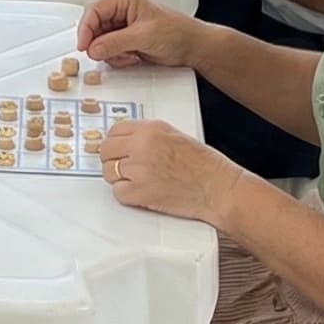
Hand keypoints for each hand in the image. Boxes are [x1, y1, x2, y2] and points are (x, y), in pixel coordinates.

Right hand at [79, 0, 201, 69]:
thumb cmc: (177, 33)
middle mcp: (122, 12)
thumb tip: (94, 48)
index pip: (95, 10)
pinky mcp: (127, 42)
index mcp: (126, 1)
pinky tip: (132, 58)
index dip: (86, 28)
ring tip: (128, 55)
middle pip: (95, 27)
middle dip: (98, 43)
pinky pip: (110, 51)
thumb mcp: (144, 36)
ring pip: (101, 41)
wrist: (193, 48)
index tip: (83, 45)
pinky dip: (117, 58)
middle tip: (103, 54)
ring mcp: (124, 28)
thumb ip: (115, 42)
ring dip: (110, 53)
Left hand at [103, 117, 240, 225]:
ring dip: (118, 177)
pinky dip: (126, 194)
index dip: (115, 141)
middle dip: (112, 158)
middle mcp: (141, 146)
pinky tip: (139, 191)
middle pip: (106, 151)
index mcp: (150, 129)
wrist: (217, 188)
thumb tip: (128, 140)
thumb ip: (149, 135)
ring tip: (134, 180)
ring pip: (108, 172)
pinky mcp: (140, 193)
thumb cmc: (204, 164)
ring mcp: (139, 170)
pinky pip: (118, 192)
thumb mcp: (175, 135)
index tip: (117, 148)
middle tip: (121, 165)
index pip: (114, 130)